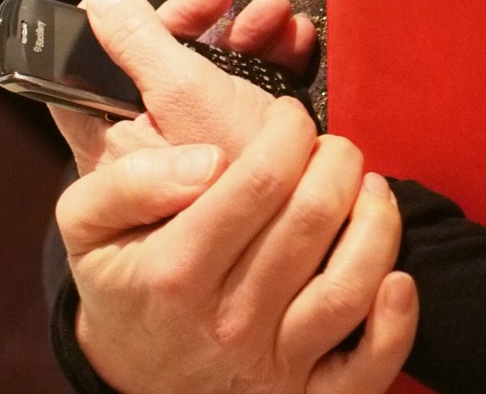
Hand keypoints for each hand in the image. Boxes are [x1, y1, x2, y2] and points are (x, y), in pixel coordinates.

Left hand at [52, 0, 316, 176]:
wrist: (269, 270)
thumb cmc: (214, 188)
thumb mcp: (181, 100)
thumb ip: (138, 44)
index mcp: (115, 126)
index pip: (108, 54)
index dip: (146, 14)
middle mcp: (148, 137)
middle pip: (170, 56)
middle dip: (215, 21)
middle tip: (246, 2)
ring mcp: (192, 149)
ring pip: (214, 72)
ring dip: (251, 38)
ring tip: (287, 22)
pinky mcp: (231, 159)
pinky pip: (246, 98)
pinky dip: (271, 68)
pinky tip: (297, 49)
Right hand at [61, 102, 416, 393]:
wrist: (127, 377)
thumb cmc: (126, 282)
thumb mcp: (89, 224)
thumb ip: (129, 180)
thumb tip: (206, 162)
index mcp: (177, 269)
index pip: (263, 178)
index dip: (290, 129)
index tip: (289, 118)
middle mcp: (227, 321)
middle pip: (314, 216)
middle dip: (337, 158)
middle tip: (329, 148)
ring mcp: (270, 364)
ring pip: (349, 283)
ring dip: (377, 219)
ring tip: (367, 189)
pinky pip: (368, 367)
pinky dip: (396, 322)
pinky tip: (396, 278)